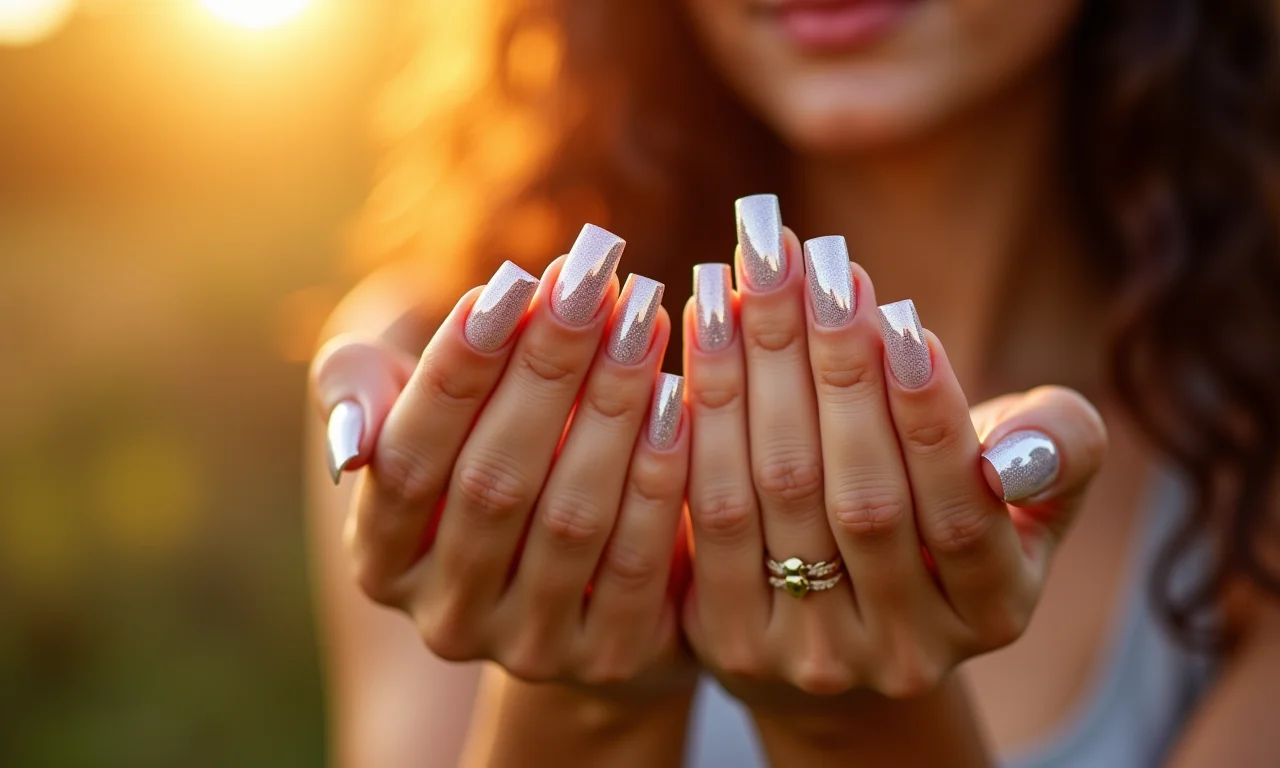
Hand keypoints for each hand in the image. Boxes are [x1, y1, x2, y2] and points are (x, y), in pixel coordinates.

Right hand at [310, 225, 693, 698]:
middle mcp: (444, 618)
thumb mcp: (402, 412)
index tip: (507, 284)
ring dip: (609, 411)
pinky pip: (637, 562)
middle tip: (595, 283)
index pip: (405, 462)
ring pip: (570, 520)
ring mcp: (527, 646)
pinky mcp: (608, 657)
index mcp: (377, 561)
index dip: (454, 372)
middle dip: (546, 371)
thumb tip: (352, 439)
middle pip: (493, 485)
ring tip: (642, 322)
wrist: (572, 564)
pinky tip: (676, 400)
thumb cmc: (476, 450)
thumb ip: (356, 394)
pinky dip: (657, 478)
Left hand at [680, 196, 1106, 714]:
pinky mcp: (730, 640)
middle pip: (861, 500)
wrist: (852, 618)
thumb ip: (1059, 450)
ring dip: (756, 380)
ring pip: (773, 502)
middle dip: (835, 370)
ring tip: (747, 281)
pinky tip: (702, 344)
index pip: (961, 512)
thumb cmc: (949, 518)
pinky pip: (706, 524)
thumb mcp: (1029, 491)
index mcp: (995, 612)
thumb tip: (1023, 450)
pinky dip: (700, 428)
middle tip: (809, 265)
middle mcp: (905, 653)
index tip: (900, 315)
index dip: (930, 415)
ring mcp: (812, 657)